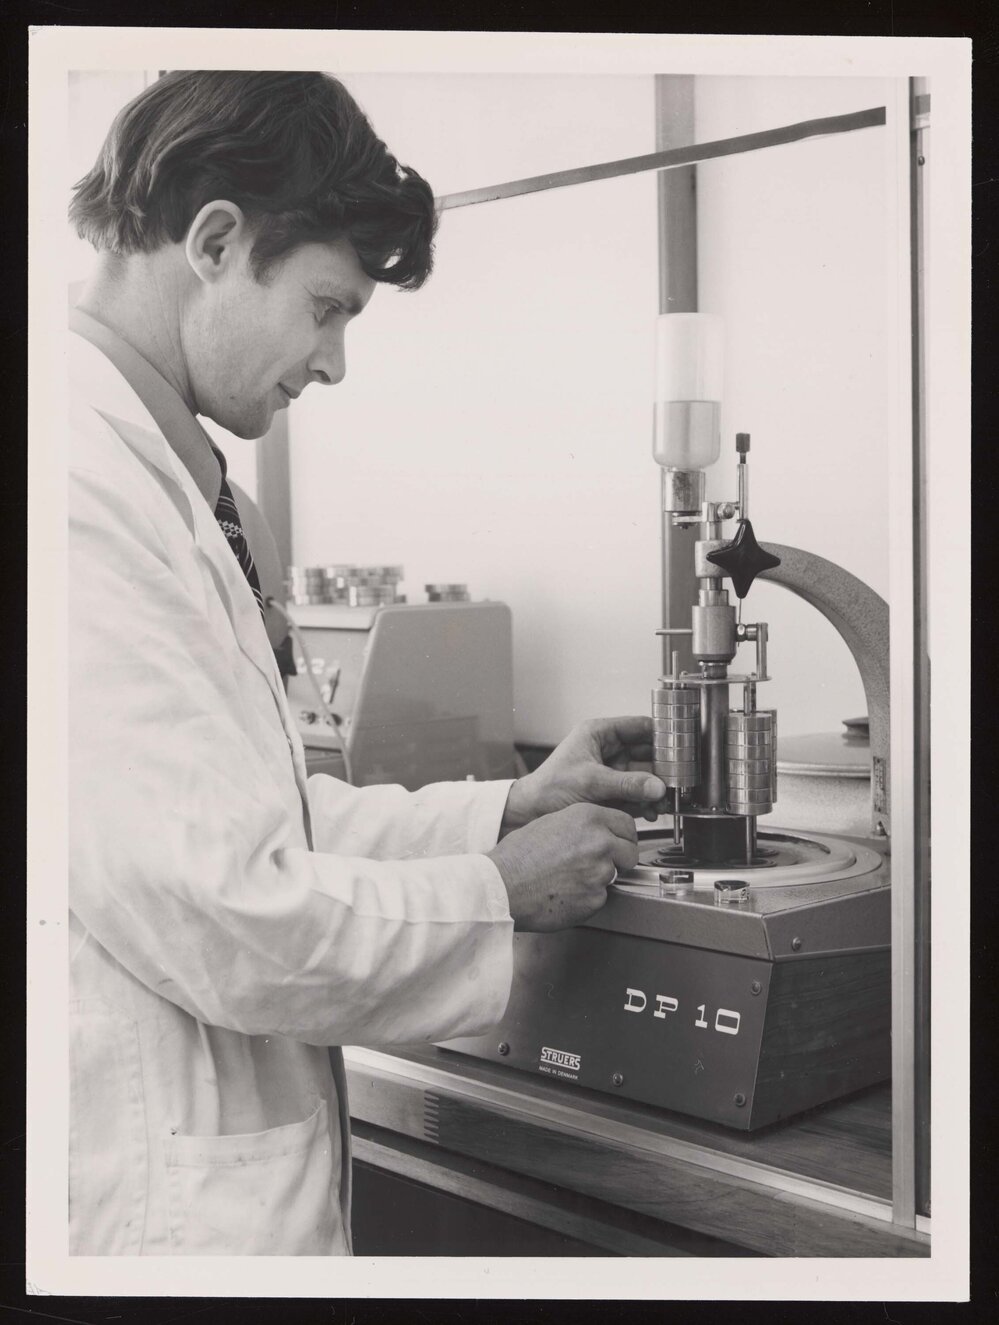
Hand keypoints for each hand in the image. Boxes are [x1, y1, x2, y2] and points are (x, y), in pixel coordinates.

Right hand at [487, 803, 638, 931]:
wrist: (502, 886)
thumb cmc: (517, 857)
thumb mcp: (550, 823)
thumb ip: (580, 824)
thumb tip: (597, 831)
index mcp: (587, 817)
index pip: (627, 825)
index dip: (622, 836)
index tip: (618, 843)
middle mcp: (599, 841)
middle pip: (630, 851)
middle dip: (619, 859)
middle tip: (596, 864)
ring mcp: (600, 871)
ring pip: (615, 875)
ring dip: (599, 879)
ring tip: (570, 879)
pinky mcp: (596, 898)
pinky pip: (601, 898)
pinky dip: (588, 898)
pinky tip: (567, 893)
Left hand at [500, 716, 667, 836]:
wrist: (531, 813)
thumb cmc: (549, 789)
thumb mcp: (590, 782)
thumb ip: (626, 784)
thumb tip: (657, 786)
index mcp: (599, 733)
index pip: (639, 727)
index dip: (661, 734)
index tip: (680, 745)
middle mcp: (608, 750)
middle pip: (647, 752)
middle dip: (663, 768)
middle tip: (677, 780)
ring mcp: (612, 772)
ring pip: (645, 775)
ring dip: (656, 788)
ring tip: (665, 800)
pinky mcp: (613, 792)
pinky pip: (638, 793)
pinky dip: (647, 802)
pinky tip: (652, 810)